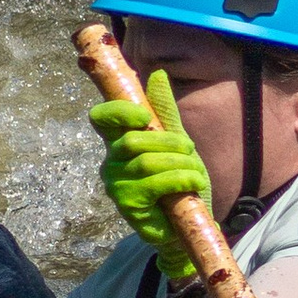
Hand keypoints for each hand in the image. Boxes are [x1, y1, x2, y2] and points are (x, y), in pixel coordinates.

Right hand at [91, 67, 210, 280]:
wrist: (187, 224)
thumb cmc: (178, 182)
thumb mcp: (176, 143)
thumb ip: (165, 112)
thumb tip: (158, 73)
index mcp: (119, 142)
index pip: (101, 118)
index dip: (118, 112)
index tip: (145, 117)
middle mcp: (111, 162)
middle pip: (133, 139)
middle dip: (170, 142)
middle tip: (191, 150)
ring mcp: (117, 186)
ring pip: (147, 162)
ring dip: (181, 164)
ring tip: (196, 174)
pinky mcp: (128, 206)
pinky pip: (154, 184)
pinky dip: (180, 180)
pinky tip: (193, 184)